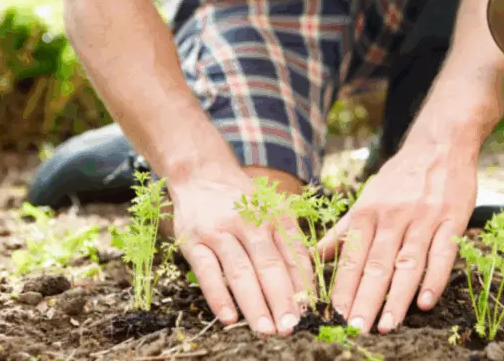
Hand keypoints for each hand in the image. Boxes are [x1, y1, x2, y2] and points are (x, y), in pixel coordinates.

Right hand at [169, 170, 313, 334]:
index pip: (294, 253)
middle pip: (269, 266)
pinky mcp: (193, 241)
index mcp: (275, 216)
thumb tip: (304, 287)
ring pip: (240, 271)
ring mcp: (220, 231)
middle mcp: (249, 222)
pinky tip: (229, 318)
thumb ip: (287, 243)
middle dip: (282, 299)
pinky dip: (218, 296)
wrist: (202, 174)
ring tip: (266, 329)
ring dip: (255, 304)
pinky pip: (207, 272)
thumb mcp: (272, 211)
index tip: (309, 311)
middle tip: (290, 326)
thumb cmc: (244, 201)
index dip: (303, 284)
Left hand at [317, 143, 477, 332]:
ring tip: (387, 325)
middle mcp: (392, 216)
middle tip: (356, 328)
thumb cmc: (400, 177)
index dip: (343, 288)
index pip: (352, 257)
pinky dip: (434, 279)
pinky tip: (426, 302)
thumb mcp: (367, 199)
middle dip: (365, 299)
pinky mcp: (452, 220)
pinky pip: (443, 253)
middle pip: (376, 264)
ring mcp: (423, 219)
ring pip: (408, 262)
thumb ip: (343, 231)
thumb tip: (313, 256)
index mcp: (368, 213)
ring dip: (397, 297)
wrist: (440, 144)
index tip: (334, 316)